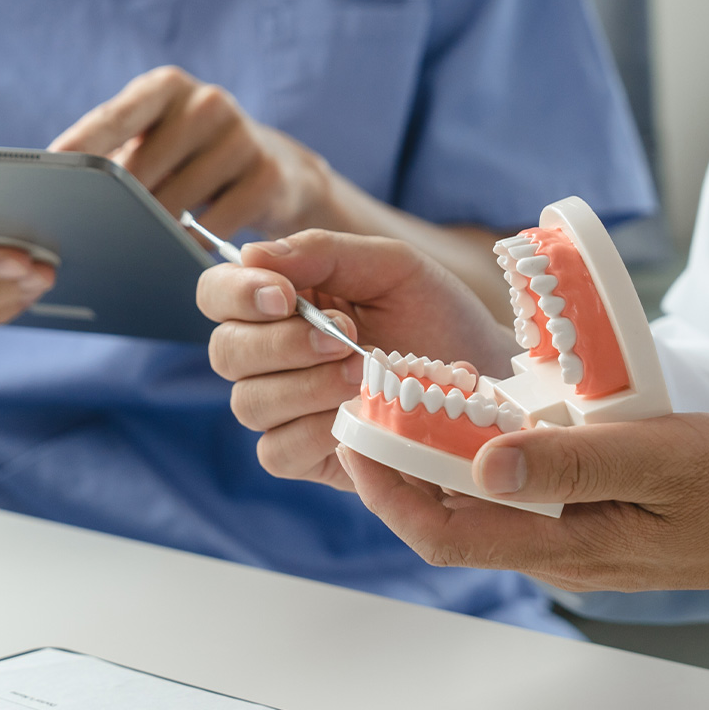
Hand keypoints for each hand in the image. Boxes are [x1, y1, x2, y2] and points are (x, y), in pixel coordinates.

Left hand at [51, 66, 335, 237]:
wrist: (277, 173)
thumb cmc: (190, 161)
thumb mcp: (154, 143)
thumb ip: (113, 155)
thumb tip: (59, 198)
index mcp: (165, 87)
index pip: (113, 117)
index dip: (80, 146)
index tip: (51, 171)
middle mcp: (205, 102)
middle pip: (140, 170)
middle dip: (116, 209)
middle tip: (97, 238)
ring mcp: (242, 137)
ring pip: (174, 203)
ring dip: (153, 233)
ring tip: (144, 247)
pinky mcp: (268, 176)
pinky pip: (212, 228)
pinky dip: (191, 247)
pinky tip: (182, 256)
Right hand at [197, 229, 513, 488]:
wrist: (491, 379)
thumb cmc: (439, 316)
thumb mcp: (391, 267)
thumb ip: (323, 253)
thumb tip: (252, 255)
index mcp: (281, 302)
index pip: (217, 293)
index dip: (236, 294)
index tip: (284, 296)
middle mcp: (270, 356)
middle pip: (226, 352)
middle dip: (281, 343)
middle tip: (345, 336)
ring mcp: (285, 410)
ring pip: (248, 402)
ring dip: (304, 385)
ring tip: (363, 374)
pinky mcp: (305, 456)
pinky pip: (276, 451)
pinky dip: (311, 431)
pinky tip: (354, 416)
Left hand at [336, 412, 708, 623]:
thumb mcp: (661, 457)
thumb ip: (570, 462)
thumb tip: (482, 461)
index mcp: (567, 547)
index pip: (443, 533)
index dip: (385, 489)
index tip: (354, 433)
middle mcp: (561, 556)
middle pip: (451, 523)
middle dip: (400, 469)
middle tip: (372, 405)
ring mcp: (579, 546)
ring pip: (485, 510)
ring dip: (444, 462)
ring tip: (420, 401)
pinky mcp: (598, 526)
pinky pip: (524, 500)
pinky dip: (493, 460)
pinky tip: (494, 417)